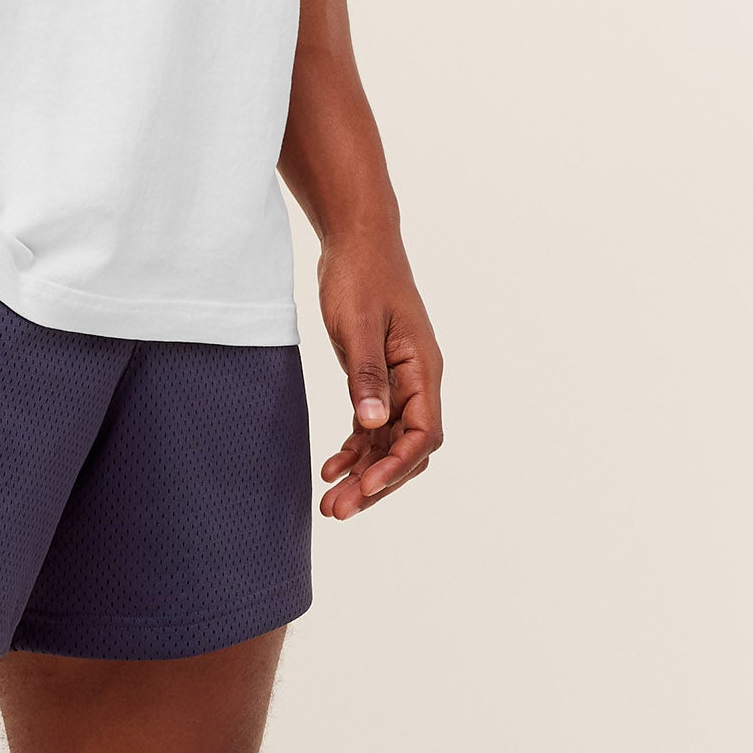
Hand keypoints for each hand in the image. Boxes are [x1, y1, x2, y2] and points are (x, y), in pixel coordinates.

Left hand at [316, 237, 443, 518]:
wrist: (356, 240)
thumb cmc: (360, 275)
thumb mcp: (359, 325)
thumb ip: (366, 375)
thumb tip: (372, 423)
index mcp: (423, 369)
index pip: (423, 434)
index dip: (396, 467)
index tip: (365, 488)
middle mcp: (417, 382)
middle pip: (406, 449)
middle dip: (375, 483)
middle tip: (337, 511)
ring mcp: (399, 383)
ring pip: (387, 444)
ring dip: (361, 475)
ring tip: (329, 503)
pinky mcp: (377, 380)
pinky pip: (371, 429)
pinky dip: (354, 451)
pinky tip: (330, 468)